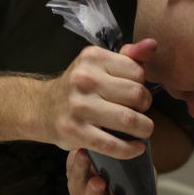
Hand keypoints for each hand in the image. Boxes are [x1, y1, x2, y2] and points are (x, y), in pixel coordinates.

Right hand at [42, 39, 158, 158]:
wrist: (41, 108)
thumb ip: (128, 57)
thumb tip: (152, 45)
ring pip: (129, 120)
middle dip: (145, 106)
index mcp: (93, 58)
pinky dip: (130, 149)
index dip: (143, 85)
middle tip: (139, 112)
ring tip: (142, 130)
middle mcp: (84, 79)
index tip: (135, 93)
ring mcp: (79, 107)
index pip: (137, 72)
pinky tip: (136, 148)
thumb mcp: (98, 65)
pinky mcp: (76, 132)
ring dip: (144, 129)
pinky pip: (112, 144)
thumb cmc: (78, 88)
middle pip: (137, 95)